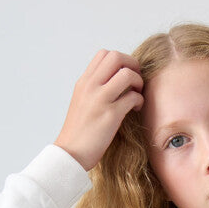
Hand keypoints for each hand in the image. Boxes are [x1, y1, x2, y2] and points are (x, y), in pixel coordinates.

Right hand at [54, 49, 143, 171]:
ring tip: (137, 95)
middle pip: (116, 57)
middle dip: (132, 65)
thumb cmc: (79, 132)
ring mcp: (100, 100)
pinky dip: (139, 101)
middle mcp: (90, 86)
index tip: (125, 74)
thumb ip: (94, 89)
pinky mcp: (110, 115)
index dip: (121, 60)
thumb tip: (114, 81)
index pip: (104, 54)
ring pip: (127, 74)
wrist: (70, 153)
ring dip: (138, 82)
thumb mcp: (82, 102)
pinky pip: (132, 97)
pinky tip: (135, 109)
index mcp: (84, 82)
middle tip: (136, 81)